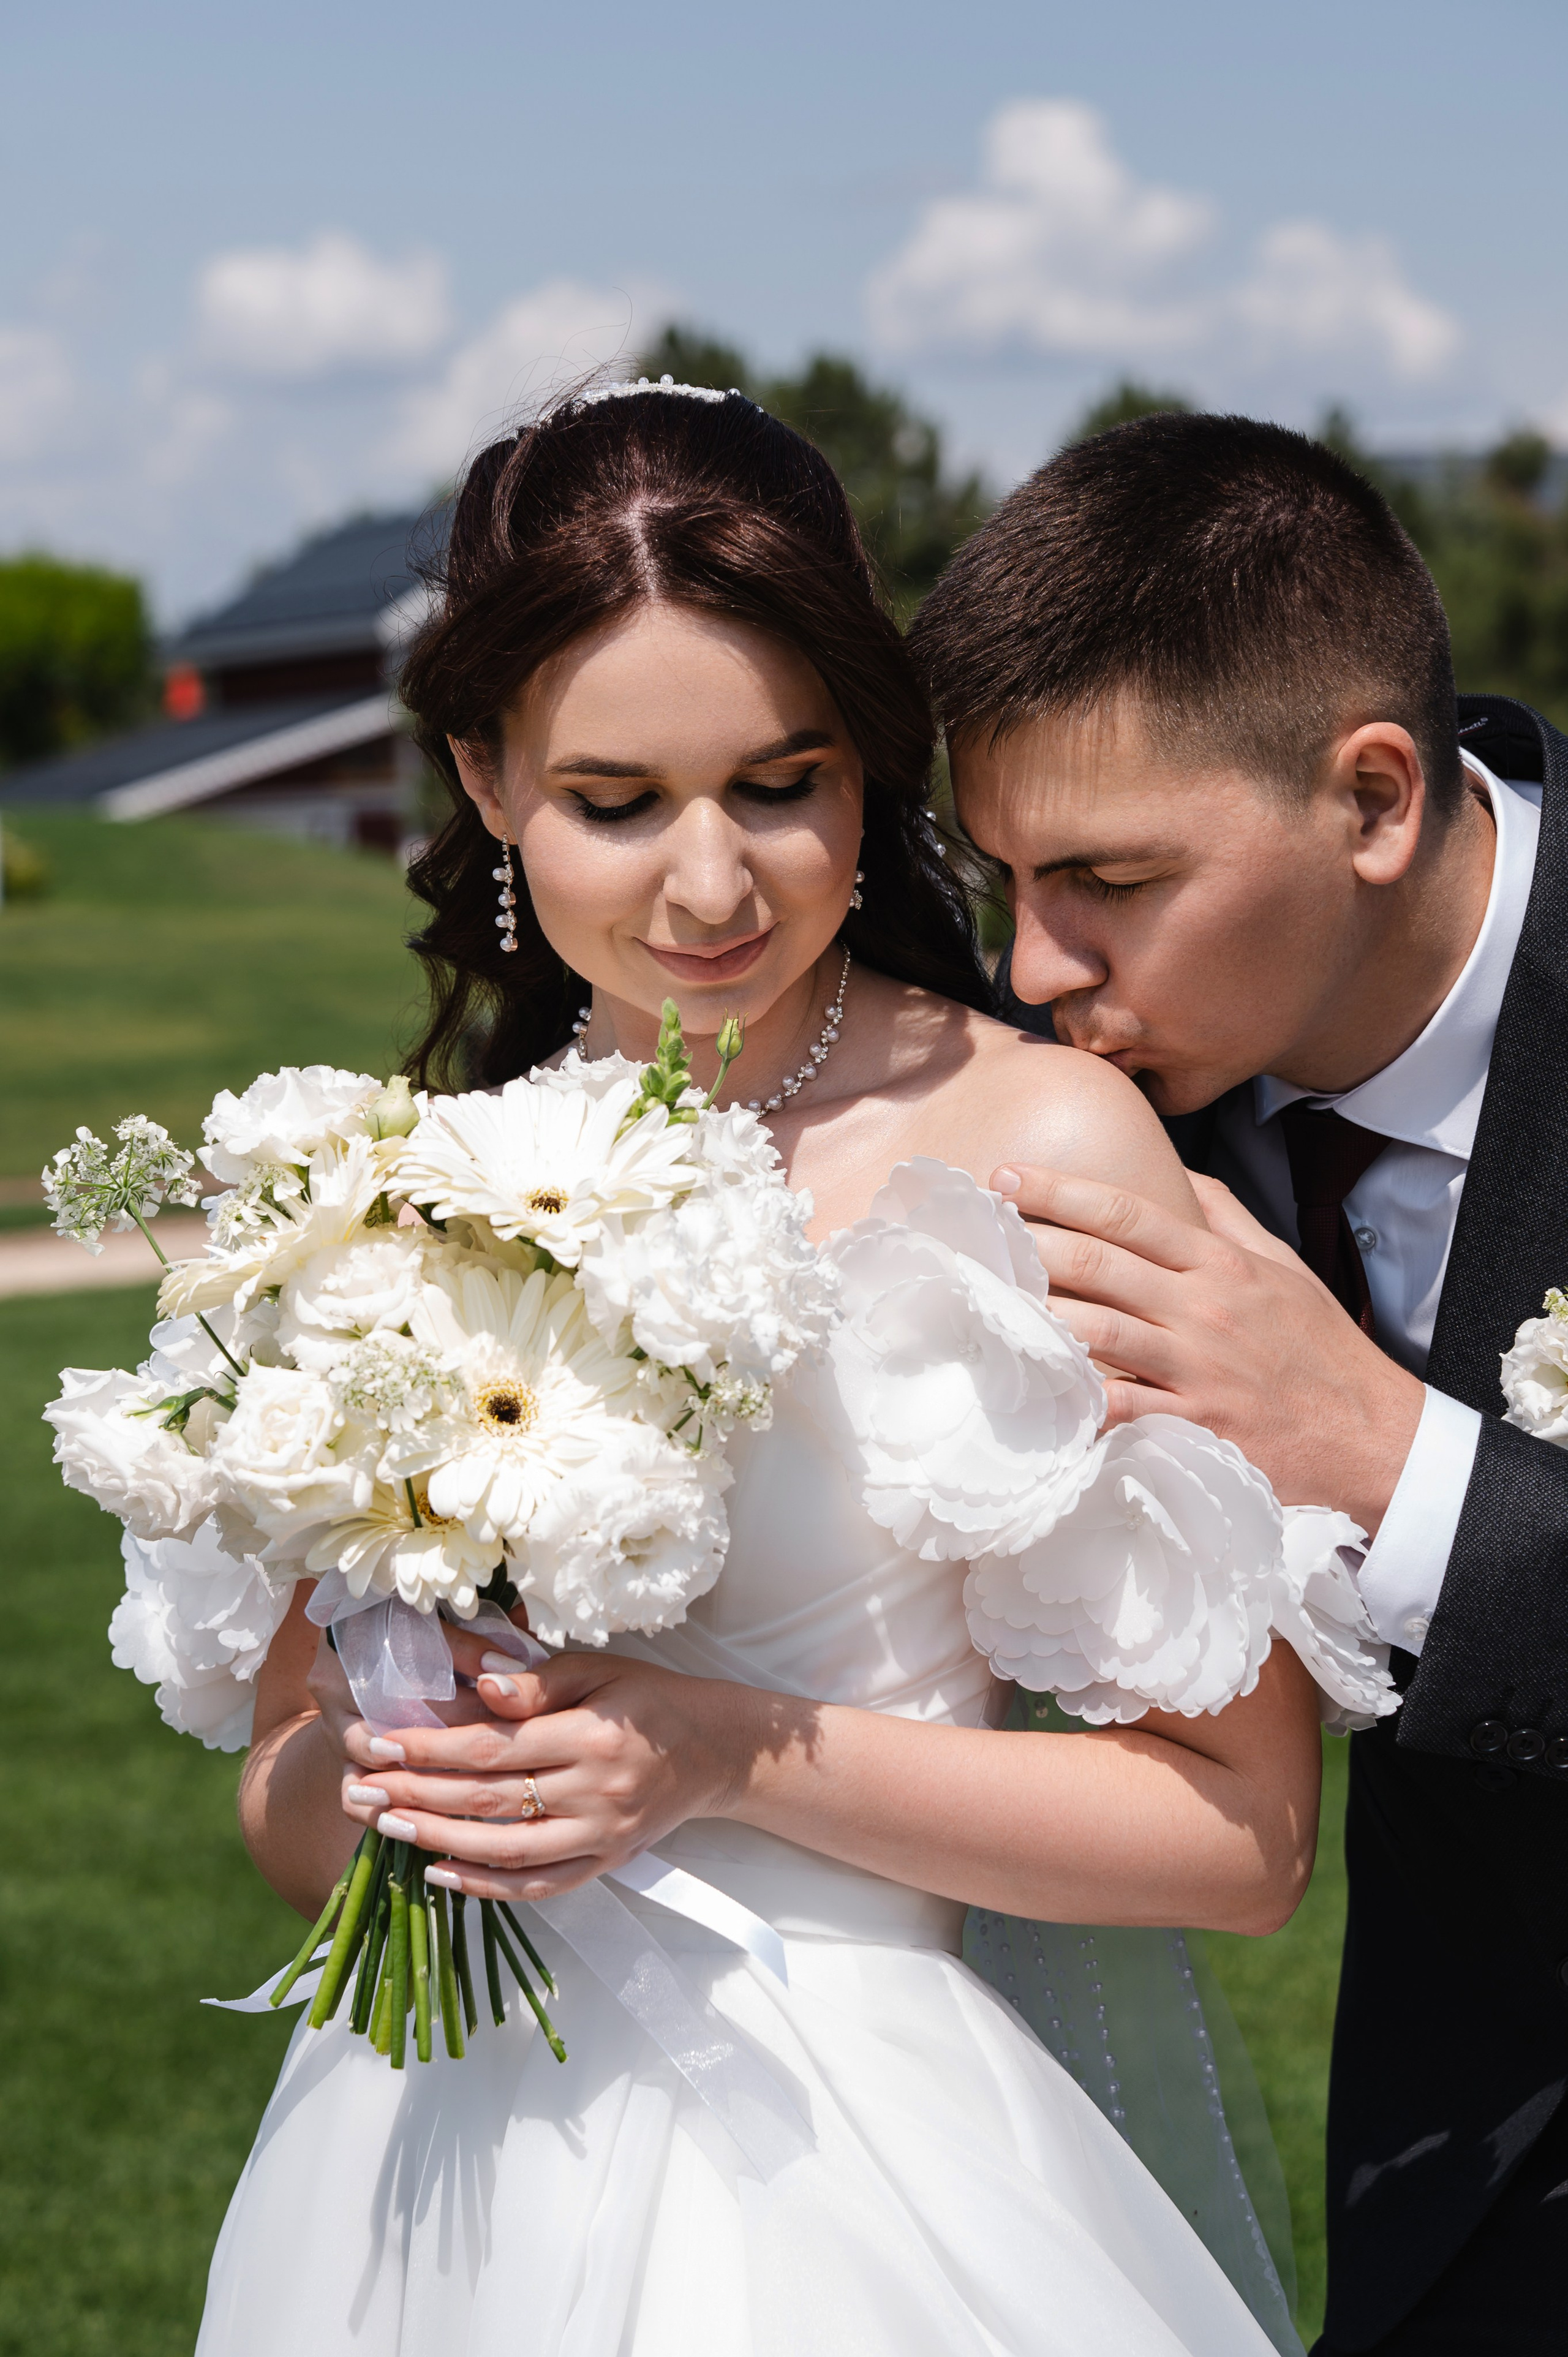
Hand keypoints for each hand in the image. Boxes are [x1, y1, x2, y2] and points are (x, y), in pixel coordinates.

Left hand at [332, 1638, 774, 1901]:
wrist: (717, 1749)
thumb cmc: (649, 1699)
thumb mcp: (600, 1669)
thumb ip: (538, 1682)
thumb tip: (478, 1685)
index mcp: (592, 1736)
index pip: (494, 1748)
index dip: (432, 1749)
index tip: (380, 1743)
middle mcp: (596, 1794)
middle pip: (490, 1802)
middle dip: (418, 1796)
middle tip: (362, 1788)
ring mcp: (601, 1838)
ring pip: (507, 1851)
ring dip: (440, 1842)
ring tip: (386, 1826)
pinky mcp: (605, 1864)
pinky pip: (539, 1886)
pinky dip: (487, 1886)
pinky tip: (440, 1873)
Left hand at [994, 1161, 1423, 1531]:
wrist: (1372, 1435)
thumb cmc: (1319, 1349)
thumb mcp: (1282, 1266)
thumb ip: (1225, 1215)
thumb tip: (1175, 1171)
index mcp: (1220, 1266)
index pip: (1128, 1213)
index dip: (1061, 1191)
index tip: (1010, 1177)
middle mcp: (1203, 1310)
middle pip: (1101, 1263)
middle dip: (1032, 1240)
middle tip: (979, 1227)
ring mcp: (1197, 1370)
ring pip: (1100, 1331)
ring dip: (1038, 1312)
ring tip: (986, 1296)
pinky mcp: (1195, 1427)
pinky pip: (1121, 1410)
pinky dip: (1076, 1399)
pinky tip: (1031, 1385)